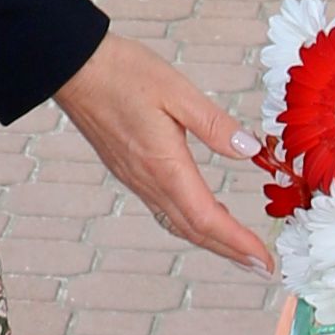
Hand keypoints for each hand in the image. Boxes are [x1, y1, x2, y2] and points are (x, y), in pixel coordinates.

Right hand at [54, 29, 267, 271]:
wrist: (71, 67)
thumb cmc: (120, 72)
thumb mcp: (176, 91)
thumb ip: (215, 124)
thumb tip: (250, 150)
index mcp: (163, 165)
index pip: (206, 218)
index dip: (238, 242)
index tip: (263, 260)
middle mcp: (147, 180)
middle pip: (194, 230)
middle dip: (231, 252)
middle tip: (262, 268)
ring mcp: (135, 178)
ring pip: (178, 223)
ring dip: (212, 241)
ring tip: (239, 250)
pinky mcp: (128, 169)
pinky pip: (164, 209)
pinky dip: (191, 222)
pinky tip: (203, 216)